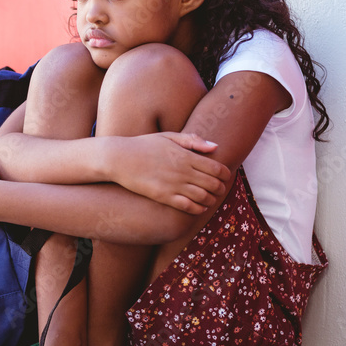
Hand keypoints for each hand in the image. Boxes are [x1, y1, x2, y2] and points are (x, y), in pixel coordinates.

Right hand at [109, 133, 231, 213]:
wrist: (120, 158)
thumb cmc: (144, 145)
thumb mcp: (168, 136)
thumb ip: (193, 140)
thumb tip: (214, 147)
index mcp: (186, 155)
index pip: (216, 168)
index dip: (225, 175)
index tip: (225, 177)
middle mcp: (183, 170)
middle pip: (213, 184)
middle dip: (220, 189)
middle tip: (219, 190)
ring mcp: (173, 184)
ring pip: (203, 197)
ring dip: (211, 200)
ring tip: (210, 199)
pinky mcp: (163, 196)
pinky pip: (188, 206)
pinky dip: (198, 209)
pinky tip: (199, 207)